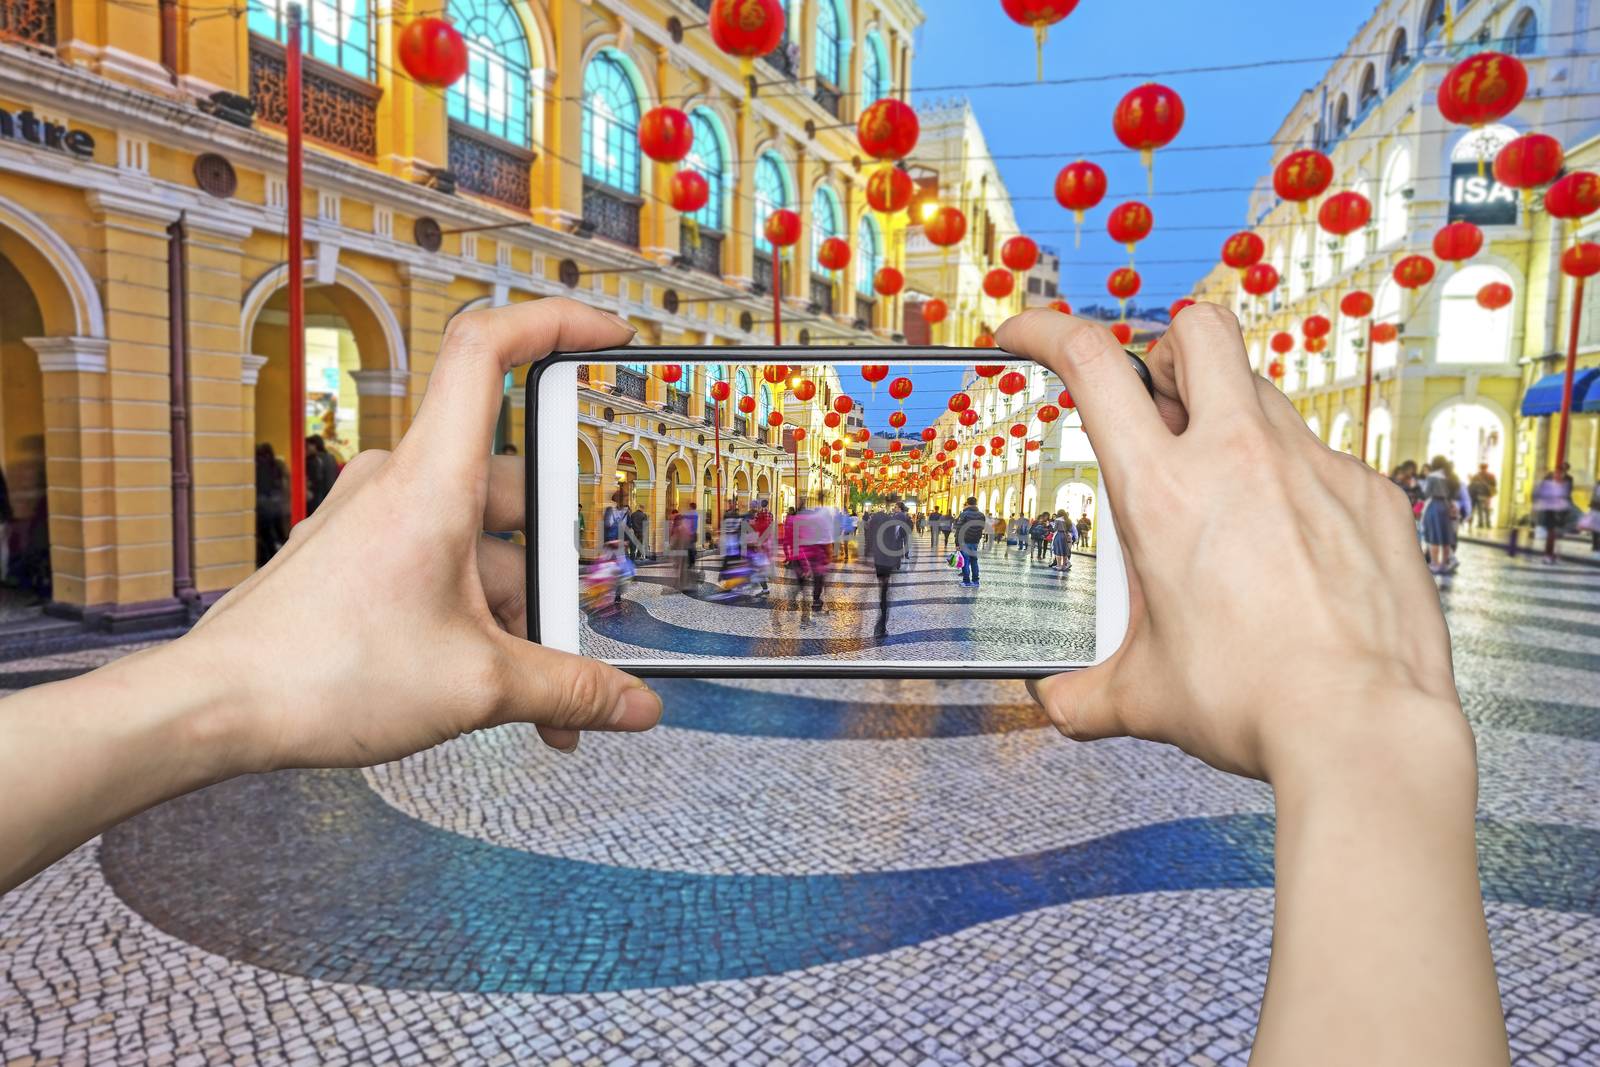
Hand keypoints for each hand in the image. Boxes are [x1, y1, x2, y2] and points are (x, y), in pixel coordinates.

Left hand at [185, 298, 661, 771]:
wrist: (217, 709)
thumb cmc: (320, 672)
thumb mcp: (479, 685)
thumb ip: (570, 689)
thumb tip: (634, 703)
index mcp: (433, 481)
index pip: (488, 351)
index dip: (555, 324)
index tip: (609, 337)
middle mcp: (403, 484)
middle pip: (515, 488)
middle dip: (558, 566)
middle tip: (577, 622)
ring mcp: (378, 520)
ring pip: (482, 544)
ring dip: (520, 612)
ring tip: (539, 692)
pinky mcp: (362, 558)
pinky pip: (445, 569)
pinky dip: (479, 619)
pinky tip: (495, 685)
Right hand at [997, 306, 1506, 1063]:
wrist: (1361, 730)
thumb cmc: (1252, 703)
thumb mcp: (1145, 696)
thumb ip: (1089, 691)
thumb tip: (1060, 703)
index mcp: (1162, 492)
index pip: (1093, 364)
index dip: (1049, 329)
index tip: (1030, 332)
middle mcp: (1238, 458)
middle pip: (1199, 331)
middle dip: (1167, 348)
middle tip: (1156, 402)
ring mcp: (1313, 468)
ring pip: (1264, 394)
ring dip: (1230, 420)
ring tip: (1224, 496)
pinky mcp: (1370, 496)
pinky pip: (1323, 461)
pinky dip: (1295, 485)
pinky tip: (1293, 549)